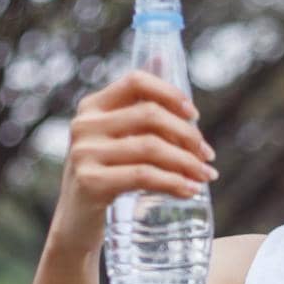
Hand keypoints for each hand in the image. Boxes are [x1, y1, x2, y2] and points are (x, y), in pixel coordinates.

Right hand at [49, 67, 217, 256]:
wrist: (76, 226)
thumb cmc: (105, 179)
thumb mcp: (116, 140)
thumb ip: (138, 108)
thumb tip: (164, 57)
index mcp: (92, 107)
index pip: (136, 81)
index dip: (170, 93)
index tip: (195, 115)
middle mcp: (84, 125)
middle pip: (149, 115)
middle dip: (187, 135)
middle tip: (207, 156)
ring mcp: (85, 153)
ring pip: (151, 148)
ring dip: (187, 163)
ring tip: (206, 177)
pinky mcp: (91, 182)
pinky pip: (144, 176)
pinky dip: (174, 183)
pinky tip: (190, 191)